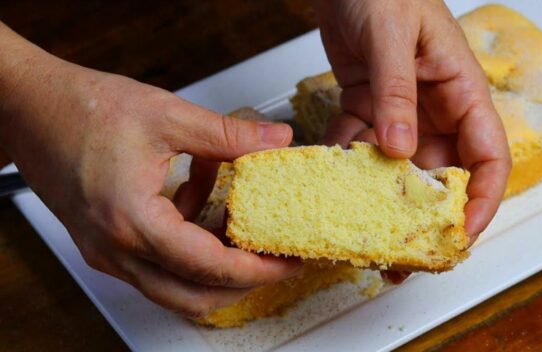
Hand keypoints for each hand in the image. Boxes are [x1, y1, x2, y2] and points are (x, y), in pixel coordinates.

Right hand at [0, 24, 300, 316]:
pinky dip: (190, 242)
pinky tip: (205, 200)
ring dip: (216, 264)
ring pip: (175, 285)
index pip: (208, 267)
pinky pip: (159, 261)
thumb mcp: (166, 116)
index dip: (257, 269)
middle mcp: (116, 248)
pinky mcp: (107, 243)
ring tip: (246, 228)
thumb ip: (228, 135)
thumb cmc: (79, 108)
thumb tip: (275, 141)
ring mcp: (108, 251)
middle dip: (243, 282)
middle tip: (277, 260)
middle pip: (193, 295)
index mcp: (132, 220)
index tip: (288, 262)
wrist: (28, 106)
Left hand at [314, 0, 510, 240]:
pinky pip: (358, 148)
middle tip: (403, 253)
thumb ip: (397, 91)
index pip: (489, 157)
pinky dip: (344, 167)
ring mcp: (399, 112)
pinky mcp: (366, 109)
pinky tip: (327, 183)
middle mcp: (435, 109)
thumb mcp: (392, 35)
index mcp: (461, 91)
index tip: (461, 235)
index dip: (482, 201)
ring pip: (397, 170)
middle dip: (424, 217)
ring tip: (361, 231)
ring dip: (379, 200)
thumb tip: (401, 150)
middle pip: (441, 176)